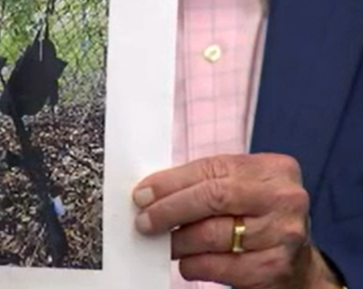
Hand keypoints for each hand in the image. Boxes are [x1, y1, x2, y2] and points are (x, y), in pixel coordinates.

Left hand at [132, 153, 340, 288]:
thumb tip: (149, 193)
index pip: (211, 170)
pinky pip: (218, 266)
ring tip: (165, 243)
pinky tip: (187, 262)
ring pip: (211, 235)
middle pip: (212, 198)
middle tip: (144, 221)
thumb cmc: (255, 216)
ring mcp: (283, 234)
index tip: (141, 195)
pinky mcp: (274, 267)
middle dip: (170, 209)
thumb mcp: (239, 188)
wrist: (295, 262)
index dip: (170, 183)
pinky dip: (193, 264)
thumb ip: (203, 183)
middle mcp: (284, 198)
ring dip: (178, 241)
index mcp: (273, 169)